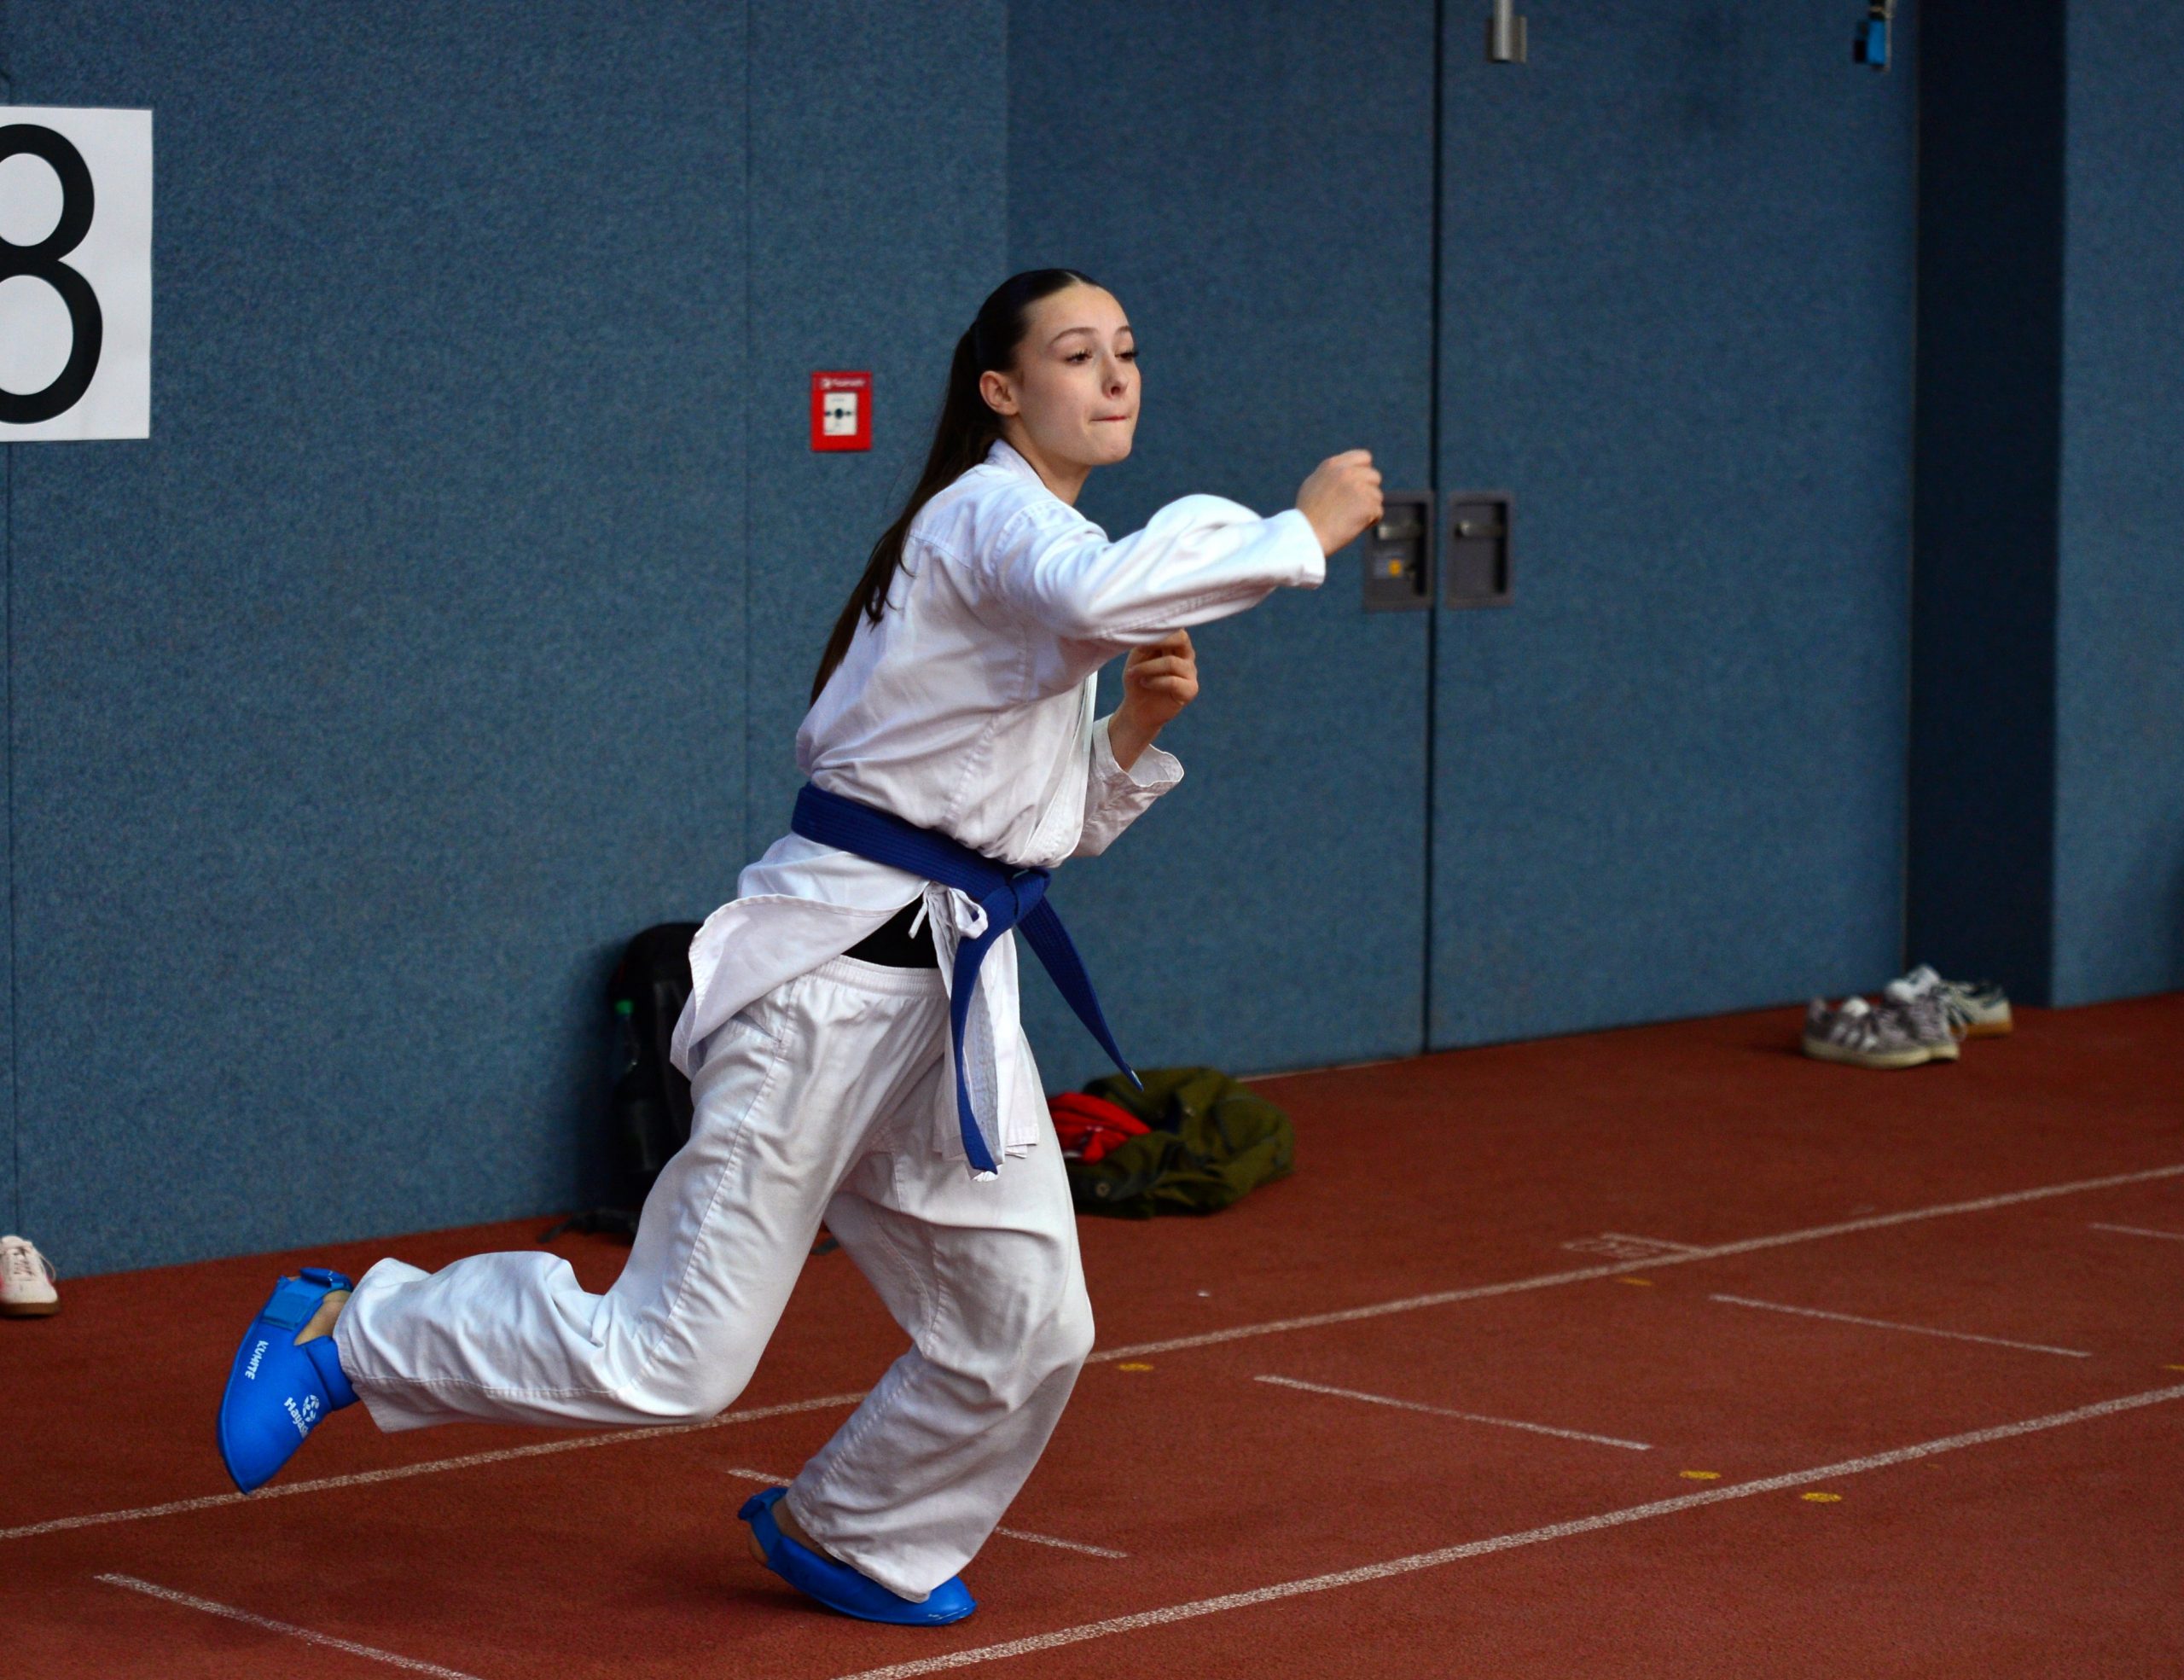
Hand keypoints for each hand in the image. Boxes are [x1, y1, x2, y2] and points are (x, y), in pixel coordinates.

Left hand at [1110, 630, 1198, 768]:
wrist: (1137, 708)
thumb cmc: (1137, 678)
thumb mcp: (1138, 655)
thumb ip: (1145, 640)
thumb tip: (1148, 627)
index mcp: (1176, 643)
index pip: (1175, 626)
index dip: (1157, 628)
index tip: (1137, 634)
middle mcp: (1187, 655)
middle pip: (1182, 638)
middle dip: (1159, 641)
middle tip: (1140, 649)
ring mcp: (1191, 673)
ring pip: (1172, 662)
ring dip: (1147, 667)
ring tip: (1133, 673)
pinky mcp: (1190, 690)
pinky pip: (1173, 681)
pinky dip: (1155, 681)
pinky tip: (1144, 683)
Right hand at [1295, 449, 1384, 555]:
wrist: (1307, 536)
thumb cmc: (1308, 515)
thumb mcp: (1314, 484)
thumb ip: (1332, 475)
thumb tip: (1348, 471)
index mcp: (1333, 465)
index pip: (1364, 457)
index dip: (1365, 471)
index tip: (1361, 483)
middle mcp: (1347, 472)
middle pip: (1374, 476)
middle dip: (1368, 491)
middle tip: (1355, 506)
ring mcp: (1359, 488)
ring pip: (1377, 496)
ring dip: (1368, 508)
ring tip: (1349, 519)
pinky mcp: (1367, 504)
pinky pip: (1378, 512)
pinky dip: (1369, 521)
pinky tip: (1353, 526)